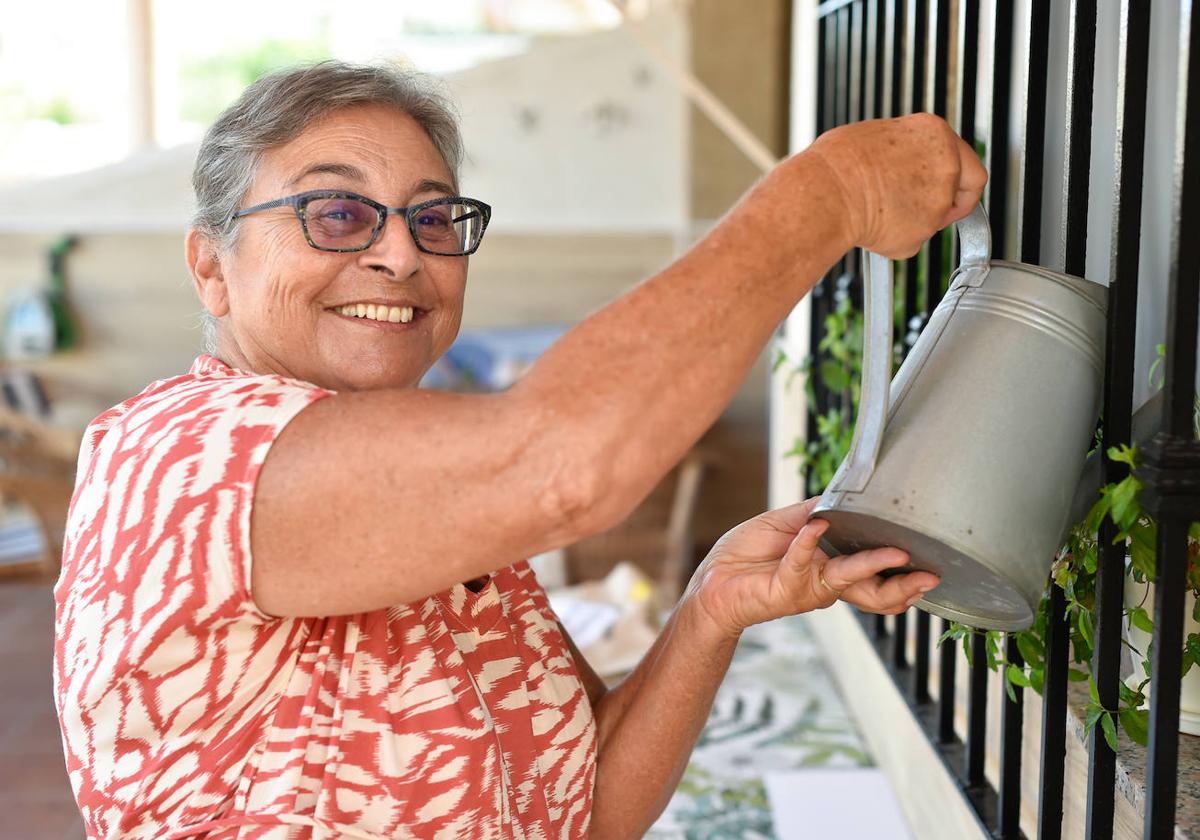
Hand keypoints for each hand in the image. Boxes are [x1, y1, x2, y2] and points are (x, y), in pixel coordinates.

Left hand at [684, 496, 939, 638]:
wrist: (712, 580)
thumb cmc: (747, 554)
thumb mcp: (786, 524)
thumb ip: (815, 512)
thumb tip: (843, 494)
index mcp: (831, 569)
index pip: (876, 577)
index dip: (902, 575)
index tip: (929, 563)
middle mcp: (826, 584)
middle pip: (875, 593)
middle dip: (904, 586)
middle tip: (930, 575)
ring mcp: (807, 589)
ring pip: (850, 581)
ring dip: (873, 565)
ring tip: (897, 554)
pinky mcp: (784, 589)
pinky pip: (801, 562)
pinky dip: (808, 541)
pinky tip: (817, 525)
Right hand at [804, 113, 987, 258]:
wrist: (826, 192)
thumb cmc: (838, 164)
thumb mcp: (878, 138)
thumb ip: (904, 153)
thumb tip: (902, 166)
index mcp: (935, 133)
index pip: (965, 157)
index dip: (955, 175)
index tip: (949, 185)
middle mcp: (947, 164)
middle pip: (969, 187)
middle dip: (953, 202)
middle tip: (930, 209)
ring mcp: (939, 199)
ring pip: (936, 218)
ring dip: (916, 221)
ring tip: (880, 212)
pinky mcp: (924, 231)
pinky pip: (913, 241)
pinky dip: (895, 241)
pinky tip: (874, 227)